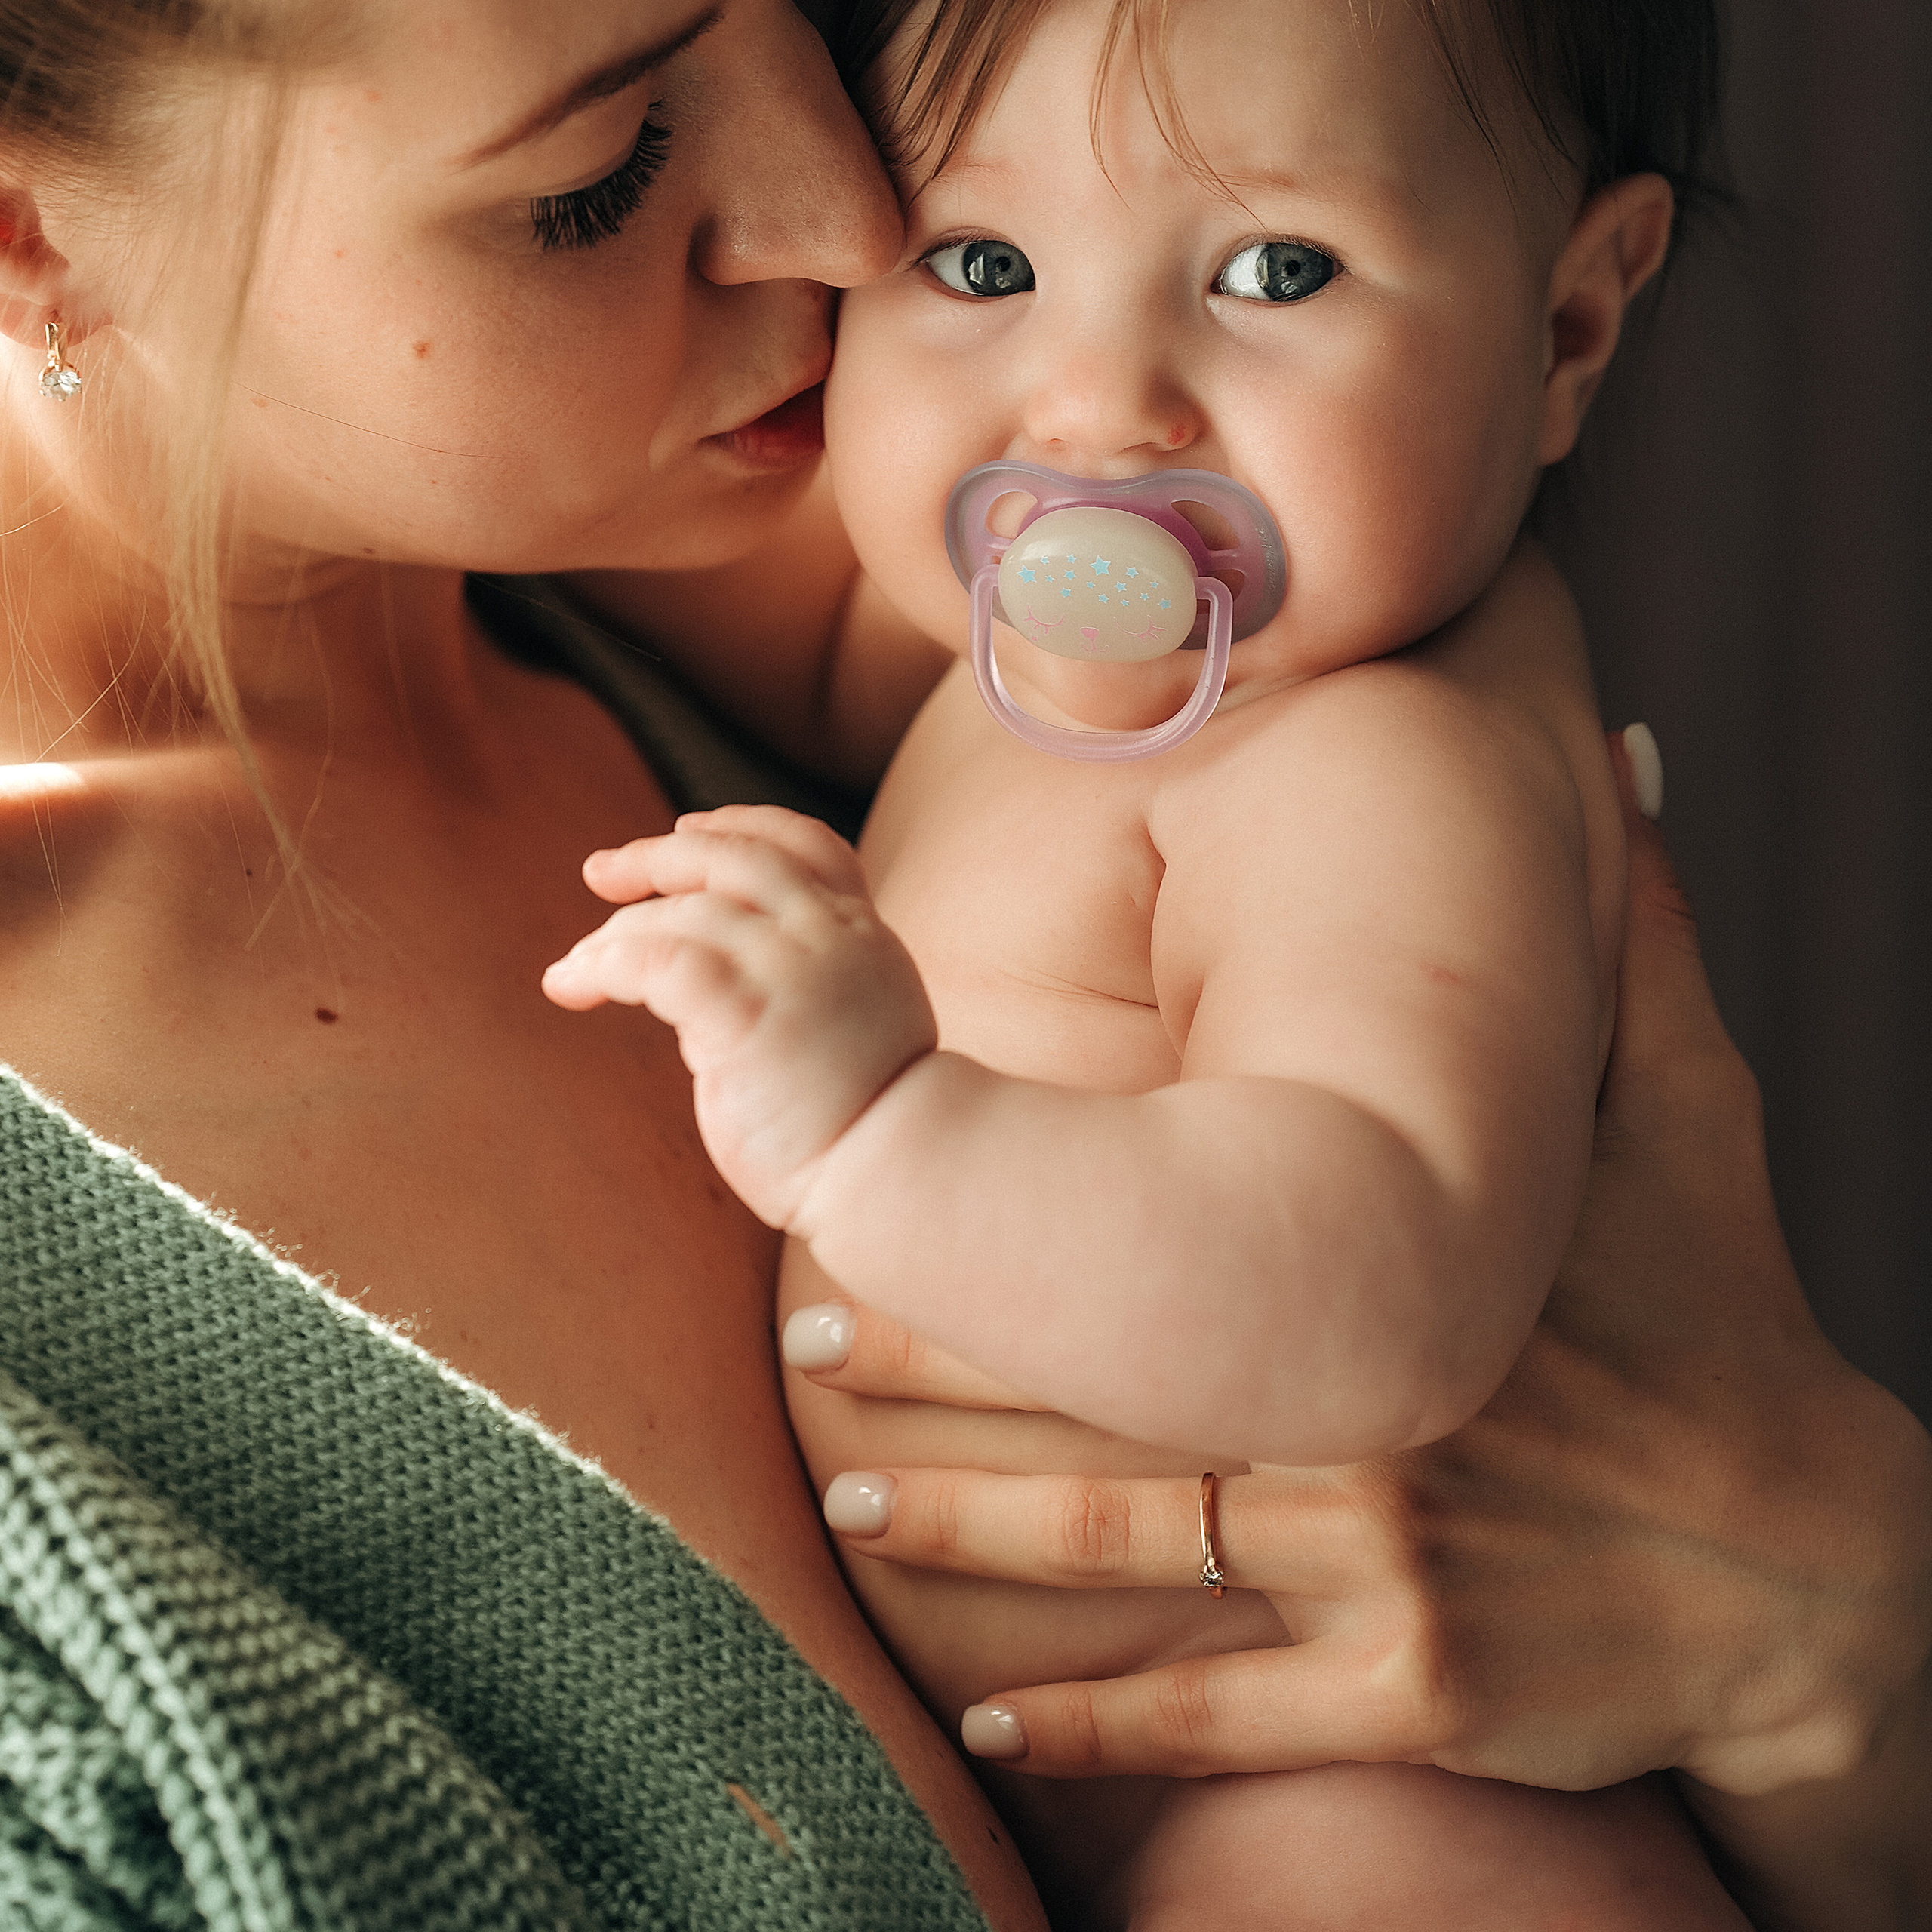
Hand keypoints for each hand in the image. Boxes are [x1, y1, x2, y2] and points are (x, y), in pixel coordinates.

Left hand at [542, 804, 936, 1228]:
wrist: (903, 1172)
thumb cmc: (872, 1120)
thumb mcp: (853, 1020)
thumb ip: (802, 983)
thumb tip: (719, 978)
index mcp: (861, 934)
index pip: (803, 844)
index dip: (737, 825)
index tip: (682, 830)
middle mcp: (829, 936)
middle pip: (732, 858)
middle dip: (655, 857)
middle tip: (599, 874)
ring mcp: (790, 971)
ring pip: (683, 913)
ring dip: (610, 936)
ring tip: (571, 972)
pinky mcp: (746, 1016)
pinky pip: (658, 961)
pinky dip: (604, 966)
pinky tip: (573, 988)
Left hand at [801, 736, 1931, 1802]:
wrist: (1816, 1565)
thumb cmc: (1724, 1328)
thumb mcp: (1693, 1122)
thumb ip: (1638, 947)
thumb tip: (1626, 757)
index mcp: (1407, 1279)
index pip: (1166, 1243)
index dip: (1010, 1233)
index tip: (883, 1215)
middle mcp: (1379, 1423)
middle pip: (1113, 1397)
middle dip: (949, 1376)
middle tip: (814, 1345)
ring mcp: (1394, 1575)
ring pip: (1135, 1559)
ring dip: (974, 1535)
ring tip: (853, 1507)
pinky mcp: (1416, 1697)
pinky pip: (1222, 1721)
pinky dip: (1096, 1732)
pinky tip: (985, 1727)